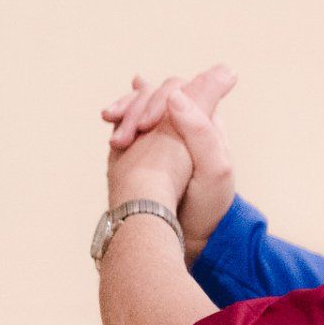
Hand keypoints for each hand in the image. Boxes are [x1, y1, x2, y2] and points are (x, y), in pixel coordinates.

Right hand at [102, 67, 238, 262]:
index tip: (146, 125)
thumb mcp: (215, 167)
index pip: (180, 91)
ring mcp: (163, 133)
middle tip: (121, 139)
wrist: (190, 233)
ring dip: (124, 111)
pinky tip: (109, 120)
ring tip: (112, 132)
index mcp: (206, 123)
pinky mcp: (144, 145)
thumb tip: (176, 94)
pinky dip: (119, 119)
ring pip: (140, 105)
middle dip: (136, 108)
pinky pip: (129, 121)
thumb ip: (201, 129)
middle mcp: (185, 123)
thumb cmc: (208, 203)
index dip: (159, 99)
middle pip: (156, 95)